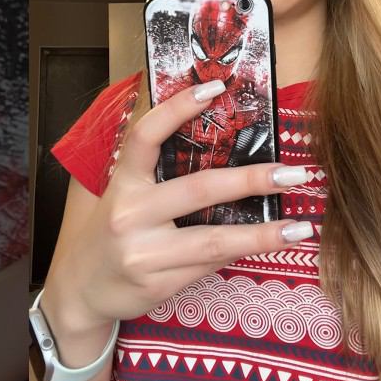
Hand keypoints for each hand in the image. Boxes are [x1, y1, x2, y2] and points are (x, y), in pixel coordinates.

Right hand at [42, 80, 312, 336]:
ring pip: (213, 239)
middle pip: (198, 189)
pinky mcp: (158, 283)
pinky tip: (268, 246)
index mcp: (122, 182)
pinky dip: (239, 253)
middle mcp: (130, 214)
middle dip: (251, 179)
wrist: (80, 291)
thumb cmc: (111, 233)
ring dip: (262, 234)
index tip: (217, 88)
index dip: (178, 107)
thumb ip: (154, 170)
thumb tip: (212, 137)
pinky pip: (208, 264)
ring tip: (300, 228)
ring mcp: (143, 252)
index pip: (147, 136)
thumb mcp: (121, 194)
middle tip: (293, 172)